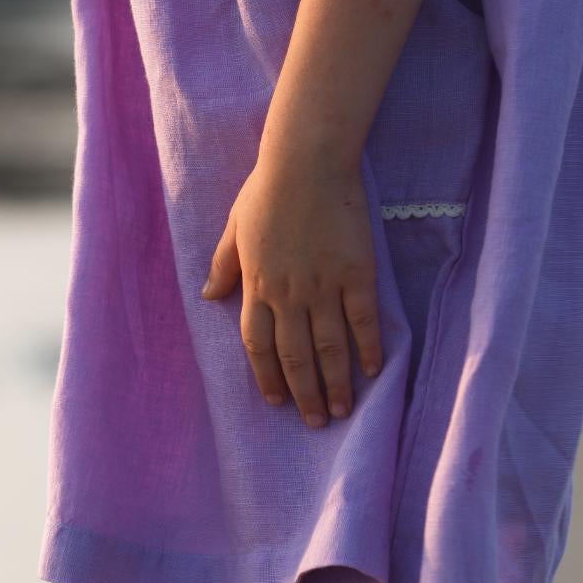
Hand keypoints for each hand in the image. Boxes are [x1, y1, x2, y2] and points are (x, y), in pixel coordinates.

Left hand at [204, 156, 383, 426]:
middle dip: (304, 394)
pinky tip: (373, 371)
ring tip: (343, 410)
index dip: (268, 377)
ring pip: (330, 348)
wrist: (309, 161)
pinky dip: (369, 349)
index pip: (258, 345)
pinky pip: (363, 321)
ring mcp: (324, 286)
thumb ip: (224, 264)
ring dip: (335, 384)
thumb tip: (208, 296)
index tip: (276, 401)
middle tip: (315, 422)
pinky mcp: (357, 275)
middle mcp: (289, 294)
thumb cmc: (269, 188)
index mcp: (257, 284)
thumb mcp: (235, 226)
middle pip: (295, 357)